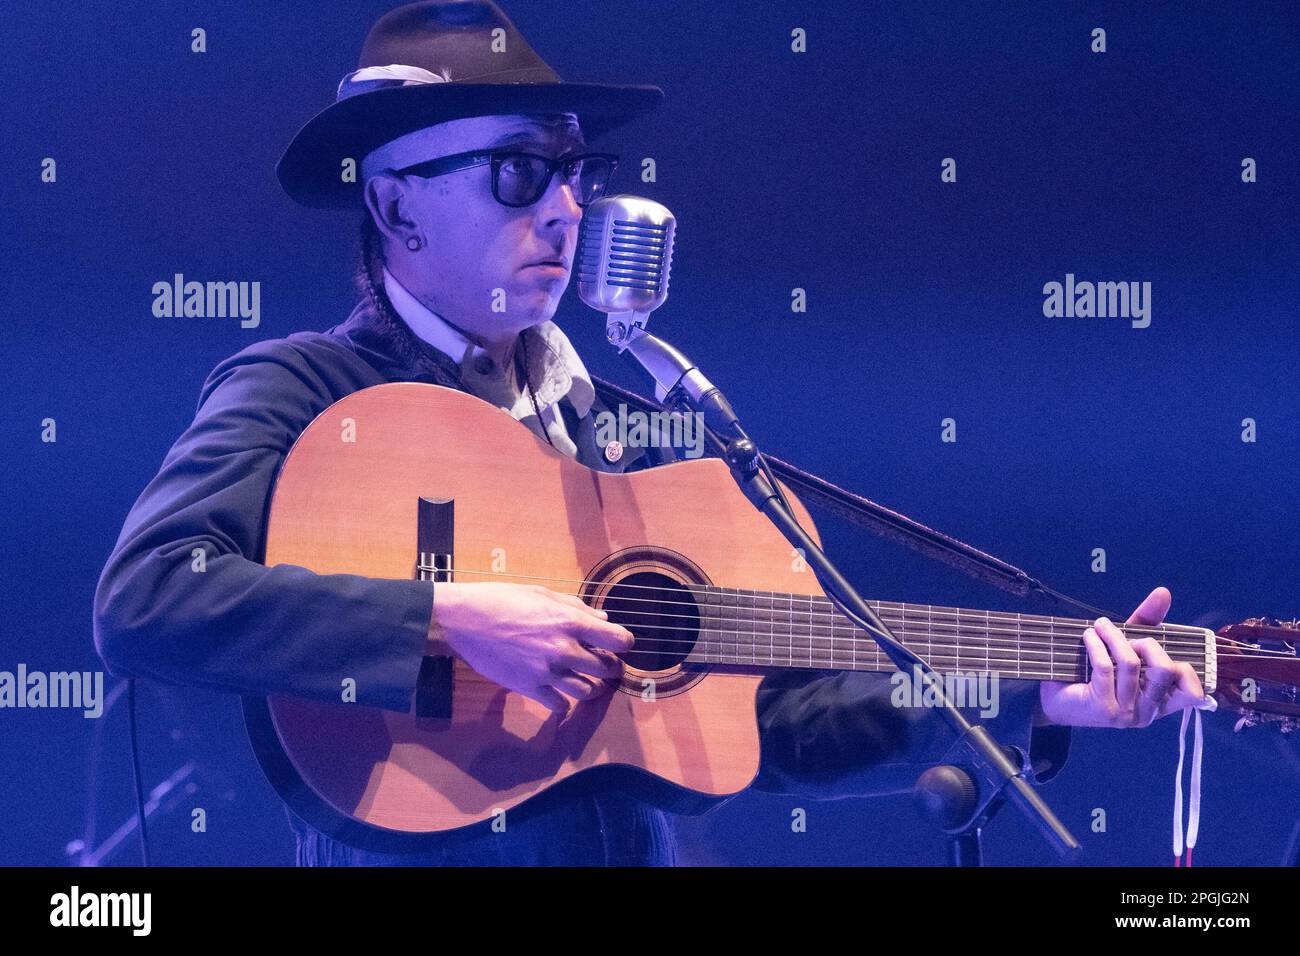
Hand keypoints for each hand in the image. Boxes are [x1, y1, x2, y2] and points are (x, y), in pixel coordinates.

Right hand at [429, 582, 633, 714]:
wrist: (464, 621)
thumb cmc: (502, 600)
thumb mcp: (542, 594)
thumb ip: (576, 607)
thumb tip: (602, 617)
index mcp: (570, 621)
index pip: (619, 640)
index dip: (624, 642)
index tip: (621, 644)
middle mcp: (563, 649)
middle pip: (607, 669)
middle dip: (610, 666)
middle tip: (605, 663)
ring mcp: (546, 673)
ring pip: (587, 691)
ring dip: (590, 686)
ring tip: (585, 679)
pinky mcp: (529, 688)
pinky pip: (559, 705)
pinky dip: (563, 701)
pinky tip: (559, 691)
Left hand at [1037, 586, 1206, 727]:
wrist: (1056, 700)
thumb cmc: (1095, 674)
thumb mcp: (1126, 647)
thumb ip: (1147, 623)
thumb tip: (1163, 592)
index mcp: (1161, 702)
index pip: (1192, 692)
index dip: (1183, 666)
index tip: (1155, 649)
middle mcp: (1148, 712)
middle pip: (1165, 670)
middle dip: (1147, 644)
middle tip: (1128, 637)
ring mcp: (1126, 713)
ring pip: (1131, 664)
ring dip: (1114, 637)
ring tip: (1100, 626)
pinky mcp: (1102, 708)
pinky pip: (1105, 666)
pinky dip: (1096, 644)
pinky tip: (1089, 635)